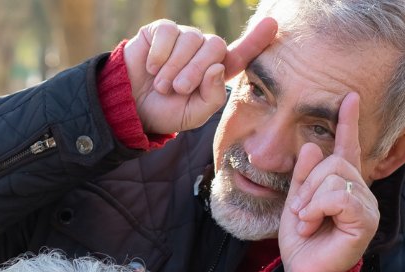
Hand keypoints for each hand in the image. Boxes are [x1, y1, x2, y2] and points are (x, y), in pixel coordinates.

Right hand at [124, 17, 276, 134]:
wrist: (132, 107)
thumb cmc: (166, 111)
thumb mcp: (194, 114)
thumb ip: (212, 96)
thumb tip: (217, 67)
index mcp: (216, 72)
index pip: (241, 54)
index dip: (256, 40)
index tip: (272, 24)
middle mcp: (203, 51)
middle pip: (215, 46)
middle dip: (196, 70)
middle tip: (179, 89)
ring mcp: (183, 38)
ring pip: (191, 40)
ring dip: (175, 67)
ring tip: (162, 85)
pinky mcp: (162, 31)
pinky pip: (169, 33)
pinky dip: (160, 54)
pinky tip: (152, 67)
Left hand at [279, 93, 379, 271]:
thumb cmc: (302, 242)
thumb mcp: (296, 201)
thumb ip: (303, 175)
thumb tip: (311, 145)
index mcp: (343, 185)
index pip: (347, 148)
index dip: (348, 123)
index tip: (350, 97)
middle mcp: (360, 191)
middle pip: (334, 161)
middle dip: (308, 184)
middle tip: (301, 212)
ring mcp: (366, 205)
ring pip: (335, 176)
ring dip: (310, 199)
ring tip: (307, 221)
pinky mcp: (366, 220)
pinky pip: (340, 195)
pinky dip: (318, 208)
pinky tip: (313, 225)